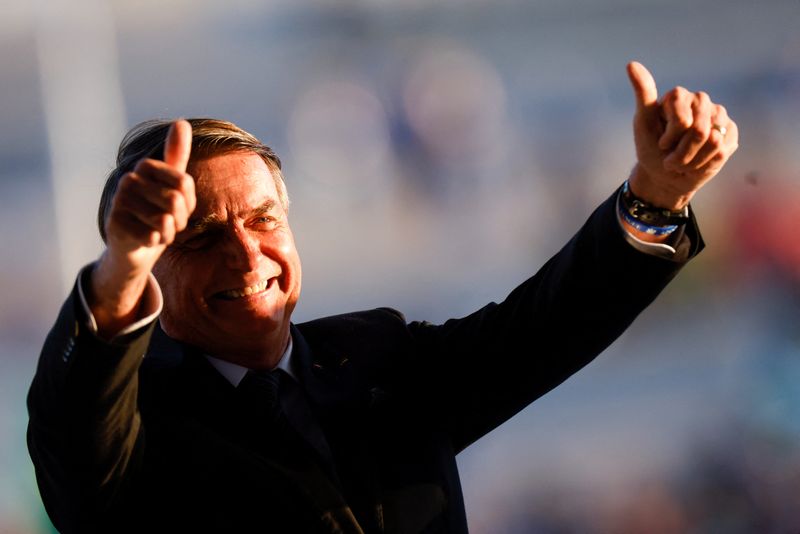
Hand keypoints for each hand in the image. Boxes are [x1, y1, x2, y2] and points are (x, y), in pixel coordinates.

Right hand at [104, 119, 194, 269]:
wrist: (134, 245)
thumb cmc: (157, 211)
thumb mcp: (172, 183)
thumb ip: (177, 155)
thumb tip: (181, 122)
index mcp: (145, 166)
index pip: (184, 184)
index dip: (189, 202)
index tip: (179, 207)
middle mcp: (128, 180)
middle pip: (175, 201)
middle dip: (180, 220)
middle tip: (169, 223)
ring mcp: (118, 202)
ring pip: (165, 221)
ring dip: (169, 233)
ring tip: (157, 231)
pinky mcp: (115, 225)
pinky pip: (152, 237)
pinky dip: (155, 243)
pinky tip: (146, 239)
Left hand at [626, 61, 738, 209]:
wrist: (666, 175)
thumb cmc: (652, 148)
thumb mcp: (643, 122)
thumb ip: (643, 93)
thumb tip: (631, 64)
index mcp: (679, 96)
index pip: (682, 117)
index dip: (672, 136)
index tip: (661, 143)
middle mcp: (701, 101)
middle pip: (699, 130)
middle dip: (682, 151)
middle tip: (671, 158)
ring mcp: (718, 116)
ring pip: (713, 140)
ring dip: (693, 159)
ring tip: (683, 160)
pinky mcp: (730, 132)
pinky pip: (723, 150)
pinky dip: (706, 162)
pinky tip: (698, 161)